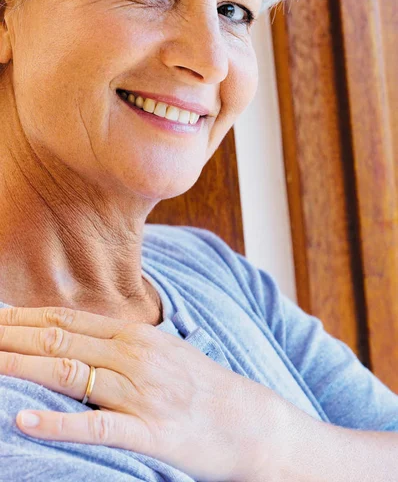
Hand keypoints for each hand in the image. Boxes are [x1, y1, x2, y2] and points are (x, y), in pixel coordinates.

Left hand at [0, 306, 275, 481]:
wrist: (249, 421)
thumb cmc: (201, 387)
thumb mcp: (161, 352)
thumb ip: (119, 344)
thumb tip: (77, 339)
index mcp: (135, 334)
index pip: (67, 318)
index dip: (24, 316)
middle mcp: (134, 355)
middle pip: (60, 339)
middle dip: (12, 336)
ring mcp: (140, 392)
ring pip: (69, 373)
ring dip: (21, 368)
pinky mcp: (149, 431)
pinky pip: (96, 426)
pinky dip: (57, 422)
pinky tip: (22, 421)